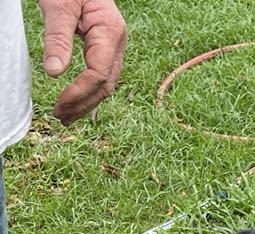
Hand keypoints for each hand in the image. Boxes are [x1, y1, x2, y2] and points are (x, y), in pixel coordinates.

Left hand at [39, 0, 126, 123]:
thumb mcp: (58, 6)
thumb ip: (57, 38)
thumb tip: (54, 73)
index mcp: (110, 31)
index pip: (99, 73)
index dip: (80, 92)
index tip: (60, 103)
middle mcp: (116, 43)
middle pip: (105, 85)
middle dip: (84, 104)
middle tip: (60, 117)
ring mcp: (113, 46)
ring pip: (105, 85)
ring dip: (86, 103)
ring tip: (66, 116)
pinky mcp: (105, 48)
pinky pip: (101, 76)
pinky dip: (88, 92)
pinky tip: (75, 101)